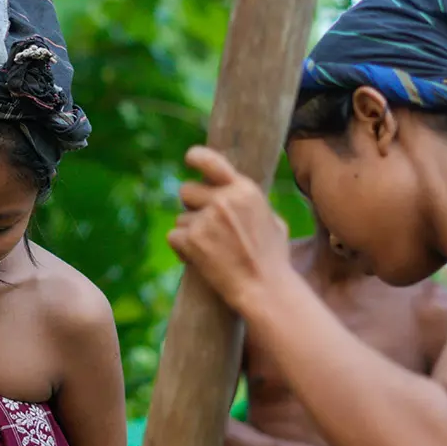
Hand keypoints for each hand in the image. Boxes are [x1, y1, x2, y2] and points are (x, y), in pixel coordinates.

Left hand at [167, 146, 291, 310]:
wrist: (264, 288)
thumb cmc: (272, 260)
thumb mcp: (273, 222)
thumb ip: (250, 204)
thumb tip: (236, 192)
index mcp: (245, 190)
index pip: (212, 162)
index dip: (196, 157)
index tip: (189, 158)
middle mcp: (224, 200)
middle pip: (186, 190)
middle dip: (192, 207)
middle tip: (205, 226)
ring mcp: (206, 219)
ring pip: (180, 218)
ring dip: (189, 233)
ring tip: (212, 251)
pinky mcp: (191, 239)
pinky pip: (174, 237)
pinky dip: (182, 249)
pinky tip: (200, 260)